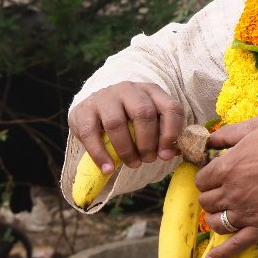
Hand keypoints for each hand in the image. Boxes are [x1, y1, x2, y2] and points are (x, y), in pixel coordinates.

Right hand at [69, 82, 183, 169]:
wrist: (95, 109)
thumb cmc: (129, 120)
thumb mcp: (149, 122)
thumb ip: (163, 135)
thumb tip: (174, 153)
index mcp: (151, 91)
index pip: (170, 107)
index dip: (171, 133)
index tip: (166, 155)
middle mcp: (128, 89)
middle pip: (143, 113)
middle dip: (147, 143)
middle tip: (147, 160)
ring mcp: (104, 97)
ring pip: (116, 123)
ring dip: (127, 150)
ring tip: (132, 164)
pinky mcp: (83, 110)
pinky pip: (90, 133)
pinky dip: (100, 155)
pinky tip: (108, 168)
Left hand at [196, 115, 257, 257]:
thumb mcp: (257, 125)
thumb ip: (229, 133)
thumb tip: (209, 139)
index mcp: (227, 167)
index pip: (202, 180)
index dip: (208, 177)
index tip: (216, 176)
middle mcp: (232, 192)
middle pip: (206, 202)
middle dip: (211, 196)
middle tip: (223, 192)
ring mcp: (247, 212)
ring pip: (217, 223)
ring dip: (216, 218)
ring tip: (222, 214)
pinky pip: (237, 245)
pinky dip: (222, 254)